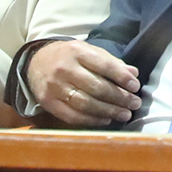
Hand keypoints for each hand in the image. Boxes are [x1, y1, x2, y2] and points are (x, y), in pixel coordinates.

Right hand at [26, 39, 140, 125]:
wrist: (36, 62)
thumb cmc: (68, 57)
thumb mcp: (88, 51)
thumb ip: (110, 62)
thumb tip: (133, 74)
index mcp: (77, 52)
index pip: (104, 65)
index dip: (122, 77)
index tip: (136, 86)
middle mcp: (64, 69)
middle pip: (97, 87)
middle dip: (119, 97)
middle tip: (135, 103)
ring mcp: (55, 87)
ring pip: (86, 104)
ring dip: (109, 111)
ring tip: (125, 114)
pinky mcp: (49, 103)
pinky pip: (73, 116)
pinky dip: (92, 120)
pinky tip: (106, 119)